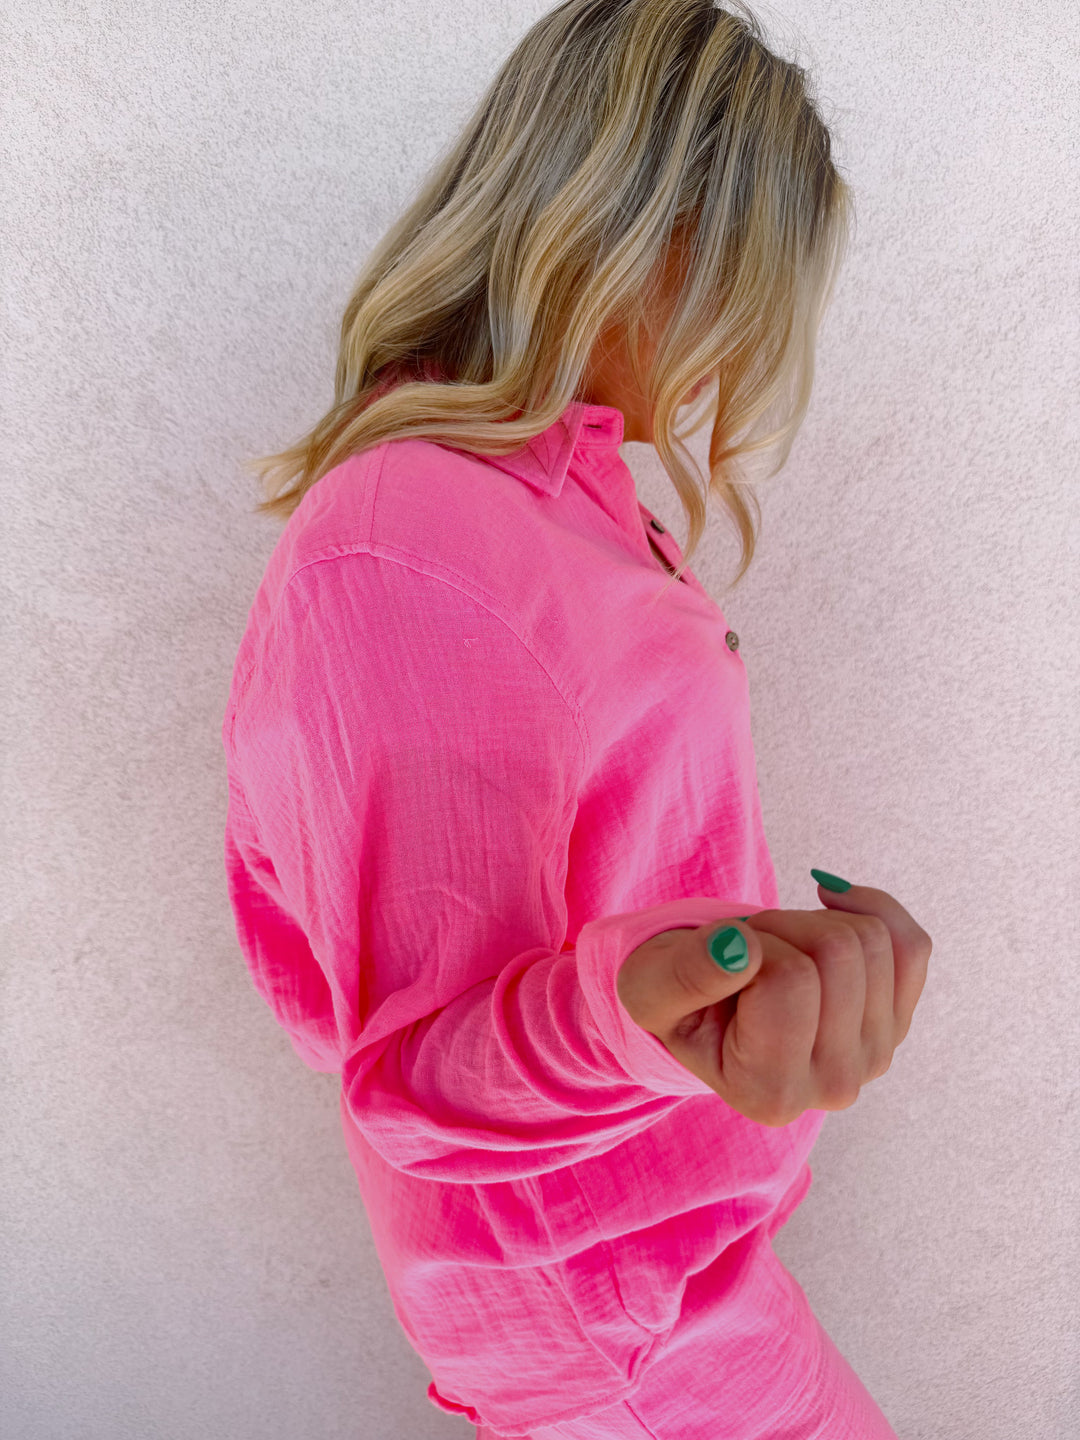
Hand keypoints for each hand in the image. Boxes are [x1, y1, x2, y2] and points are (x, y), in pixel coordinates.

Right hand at [615, 883, 931, 1125]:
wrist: (703, 1010)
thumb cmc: (675, 998)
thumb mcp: (650, 988)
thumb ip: (686, 974)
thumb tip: (740, 949)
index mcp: (770, 1090)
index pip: (789, 978)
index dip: (751, 942)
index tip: (724, 959)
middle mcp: (833, 1086)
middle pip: (839, 952)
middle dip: (784, 926)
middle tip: (748, 950)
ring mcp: (874, 1056)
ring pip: (872, 939)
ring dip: (813, 922)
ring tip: (774, 950)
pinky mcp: (897, 1022)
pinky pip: (910, 942)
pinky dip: (866, 909)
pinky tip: (825, 914)